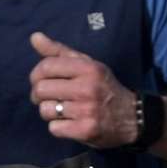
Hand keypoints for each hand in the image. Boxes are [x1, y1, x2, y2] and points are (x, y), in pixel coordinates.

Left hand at [29, 31, 138, 147]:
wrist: (132, 117)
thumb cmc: (103, 87)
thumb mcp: (87, 65)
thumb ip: (59, 52)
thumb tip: (34, 37)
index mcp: (87, 68)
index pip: (46, 67)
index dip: (36, 75)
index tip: (39, 81)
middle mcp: (87, 88)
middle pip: (41, 89)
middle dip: (38, 95)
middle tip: (45, 98)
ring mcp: (86, 110)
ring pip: (46, 110)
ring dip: (48, 112)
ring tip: (60, 111)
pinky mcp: (85, 130)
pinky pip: (54, 128)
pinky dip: (58, 127)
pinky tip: (69, 123)